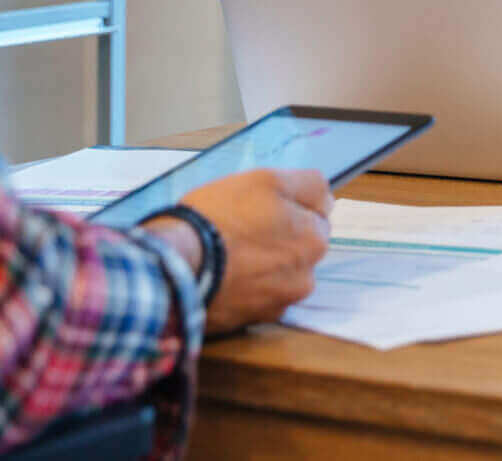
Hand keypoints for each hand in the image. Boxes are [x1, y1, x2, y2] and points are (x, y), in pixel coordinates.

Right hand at [173, 168, 332, 334]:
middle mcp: (307, 275)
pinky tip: (226, 276)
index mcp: (315, 238)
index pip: (316, 214)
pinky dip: (248, 288)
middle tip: (243, 229)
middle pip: (299, 246)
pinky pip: (258, 297)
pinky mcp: (252, 321)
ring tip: (231, 255)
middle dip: (281, 237)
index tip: (261, 208)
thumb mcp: (266, 180)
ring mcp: (280, 302)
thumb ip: (308, 187)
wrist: (174, 266)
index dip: (289, 207)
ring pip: (280, 273)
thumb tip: (327, 200)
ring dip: (265, 265)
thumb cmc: (218, 217)